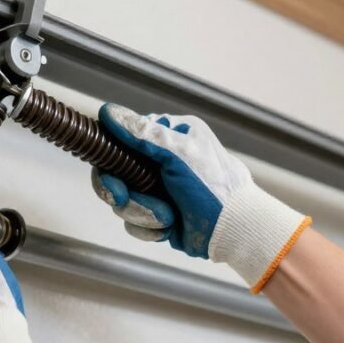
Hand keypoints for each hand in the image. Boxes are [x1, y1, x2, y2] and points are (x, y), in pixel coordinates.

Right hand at [93, 104, 310, 291]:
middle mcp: (161, 159)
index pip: (122, 138)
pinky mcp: (157, 214)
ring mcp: (157, 188)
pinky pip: (133, 222)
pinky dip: (148, 229)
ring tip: (166, 217)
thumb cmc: (214, 188)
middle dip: (121, 191)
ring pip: (122, 200)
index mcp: (169, 136)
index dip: (111, 157)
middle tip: (122, 199)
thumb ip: (143, 134)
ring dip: (139, 212)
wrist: (234, 230)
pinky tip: (168, 227)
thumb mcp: (179, 154)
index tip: (110, 170)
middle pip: (114, 173)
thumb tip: (109, 112)